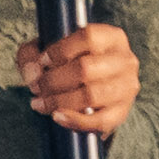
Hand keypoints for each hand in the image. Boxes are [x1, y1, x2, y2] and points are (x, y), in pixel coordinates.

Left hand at [22, 21, 139, 140]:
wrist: (87, 92)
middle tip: (37, 87)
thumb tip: (32, 72)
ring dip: (59, 101)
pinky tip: (56, 116)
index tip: (41, 62)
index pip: (87, 37)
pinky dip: (74, 121)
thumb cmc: (68, 66)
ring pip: (91, 95)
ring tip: (40, 103)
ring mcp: (126, 88)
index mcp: (112, 37)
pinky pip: (99, 121)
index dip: (59, 51)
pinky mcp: (122, 113)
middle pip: (86, 68)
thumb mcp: (46, 53)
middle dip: (53, 80)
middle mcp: (125, 60)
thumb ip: (31, 56)